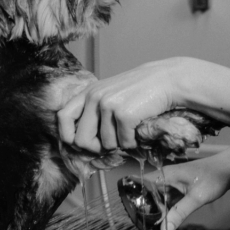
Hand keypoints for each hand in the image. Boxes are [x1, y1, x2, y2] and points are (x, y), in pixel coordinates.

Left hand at [57, 57, 203, 152]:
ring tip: (130, 129)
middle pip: (81, 140)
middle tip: (110, 144)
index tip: (80, 144)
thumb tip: (81, 142)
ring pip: (106, 145)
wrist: (166, 80)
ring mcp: (109, 106)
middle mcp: (95, 97)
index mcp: (89, 92)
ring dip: (120, 143)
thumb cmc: (139, 90)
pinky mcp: (124, 115)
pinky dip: (133, 142)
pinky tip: (139, 128)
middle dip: (95, 148)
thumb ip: (94, 110)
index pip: (63, 118)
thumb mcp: (110, 93)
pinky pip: (124, 144)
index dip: (68, 136)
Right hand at [141, 155, 229, 229]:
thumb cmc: (214, 177)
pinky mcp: (179, 192)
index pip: (140, 188)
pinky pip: (168, 206)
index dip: (135, 204)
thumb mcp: (196, 197)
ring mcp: (172, 186)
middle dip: (147, 219)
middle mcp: (164, 180)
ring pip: (158, 205)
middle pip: (148, 200)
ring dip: (157, 221)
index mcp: (164, 176)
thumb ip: (179, 213)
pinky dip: (167, 218)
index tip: (137, 223)